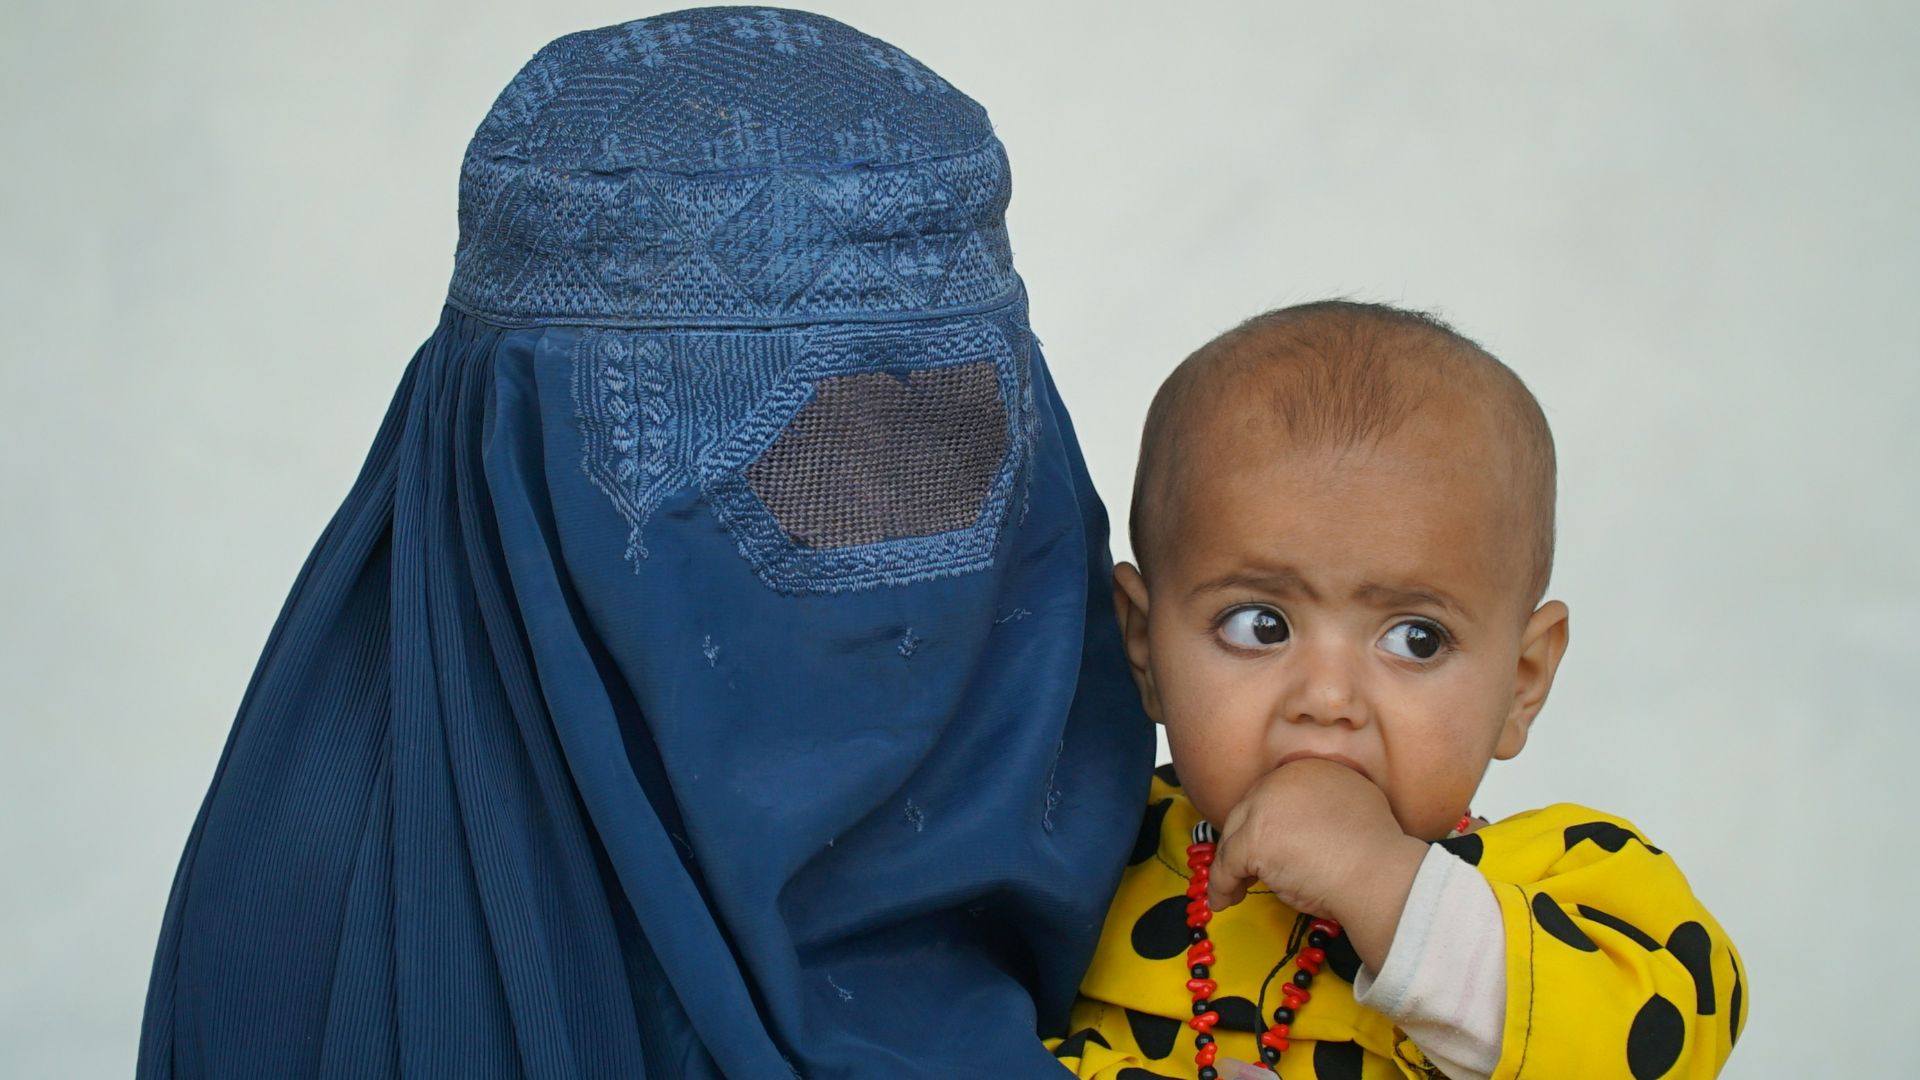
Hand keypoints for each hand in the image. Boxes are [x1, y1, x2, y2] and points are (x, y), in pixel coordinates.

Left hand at [1205, 758, 1428, 971]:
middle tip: (1243, 870)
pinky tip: (1225, 901)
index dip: (1263, 824)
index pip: (1269, 796)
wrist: (1379, 873)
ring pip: (1234, 839)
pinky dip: (1222, 886)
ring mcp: (1264, 808)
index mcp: (1307, 769)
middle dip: (1242, 843)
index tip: (1262, 847)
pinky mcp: (1254, 839)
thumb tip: (1306, 823)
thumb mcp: (1355, 804)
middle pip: (1246, 814)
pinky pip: (1227, 866)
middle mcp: (1281, 780)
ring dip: (1230, 866)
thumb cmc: (1375, 853)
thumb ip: (1325, 804)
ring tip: (1234, 889)